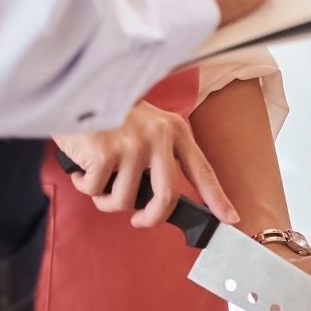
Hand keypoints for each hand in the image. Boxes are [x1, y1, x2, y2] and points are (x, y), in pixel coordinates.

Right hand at [58, 102, 236, 227]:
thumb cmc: (112, 115)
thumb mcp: (149, 127)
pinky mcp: (106, 153)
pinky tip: (82, 168)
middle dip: (152, 218)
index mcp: (176, 130)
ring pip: (124, 201)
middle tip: (139, 221)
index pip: (202, 170)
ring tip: (97, 179)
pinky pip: (96, 191)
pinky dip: (85, 186)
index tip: (231, 218)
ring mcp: (133, 145)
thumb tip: (163, 202)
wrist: (79, 89)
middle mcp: (159, 137)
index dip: (218, 198)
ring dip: (106, 200)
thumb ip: (161, 157)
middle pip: (166, 197)